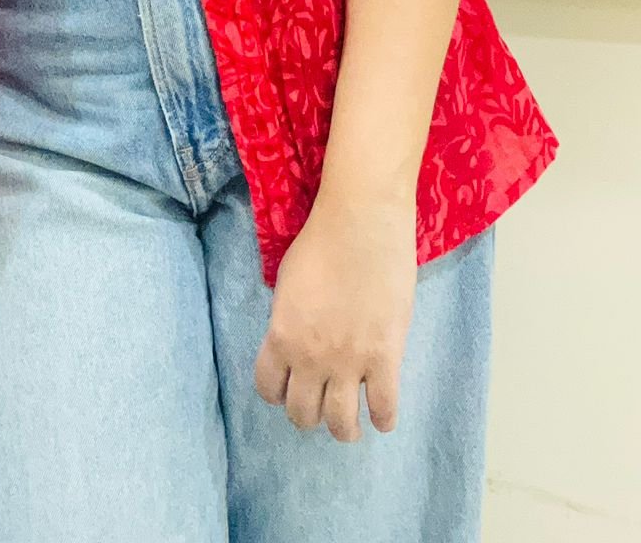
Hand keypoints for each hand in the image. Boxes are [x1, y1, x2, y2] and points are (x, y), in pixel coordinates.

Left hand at [253, 194, 417, 442]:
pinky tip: (382, 415)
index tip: (290, 388)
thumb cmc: (321, 242)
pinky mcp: (385, 358)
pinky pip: (383, 409)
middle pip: (302, 413)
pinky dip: (382, 419)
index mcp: (281, 336)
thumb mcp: (288, 284)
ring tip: (350, 426)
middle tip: (321, 406)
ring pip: (341, 424)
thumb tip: (298, 339)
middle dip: (309, 414)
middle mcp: (310, 357)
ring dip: (344, 429)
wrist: (361, 224)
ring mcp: (348, 362)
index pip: (269, 388)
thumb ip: (290, 320)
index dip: (279, 392)